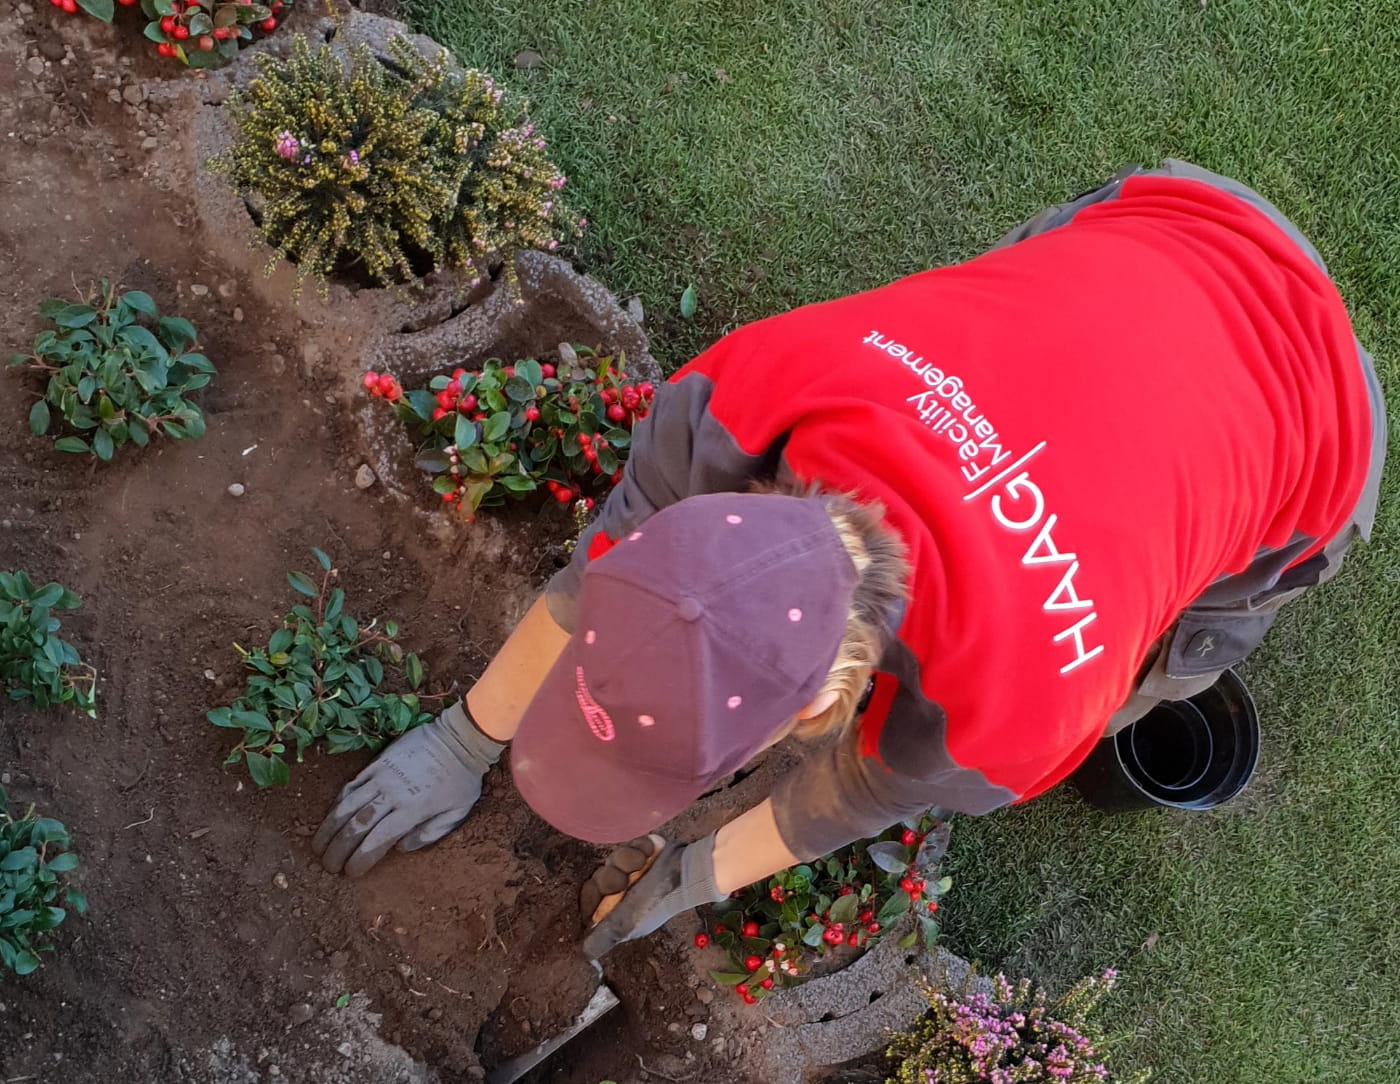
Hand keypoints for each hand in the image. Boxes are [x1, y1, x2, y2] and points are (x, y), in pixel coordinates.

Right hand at [312, 700, 504, 876]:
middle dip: (338, 849)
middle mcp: (392, 792)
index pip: (378, 840)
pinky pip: (352, 784)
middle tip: (328, 866)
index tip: (350, 873)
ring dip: (329, 828)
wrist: (460, 737)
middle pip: (357, 825)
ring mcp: (382, 775)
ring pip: (347, 804)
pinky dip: (338, 801)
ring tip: (318, 846)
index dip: (360, 859)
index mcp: (413, 809)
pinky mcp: (377, 761)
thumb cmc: (463, 778)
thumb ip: (431, 833)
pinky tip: (331, 815)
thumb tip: (401, 848)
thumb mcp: (458, 811)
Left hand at [580, 833, 725, 958]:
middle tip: (626, 880)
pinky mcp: (644, 852)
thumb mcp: (627, 923)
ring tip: (642, 863)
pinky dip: (640, 847)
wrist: (688, 872)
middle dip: (612, 877)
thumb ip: (604, 936)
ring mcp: (633, 871)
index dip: (593, 895)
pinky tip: (650, 853)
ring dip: (627, 860)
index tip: (605, 894)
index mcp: (618, 911)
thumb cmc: (658, 902)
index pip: (589, 899)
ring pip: (613, 859)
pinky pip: (630, 844)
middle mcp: (624, 892)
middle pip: (599, 877)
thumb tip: (584, 954)